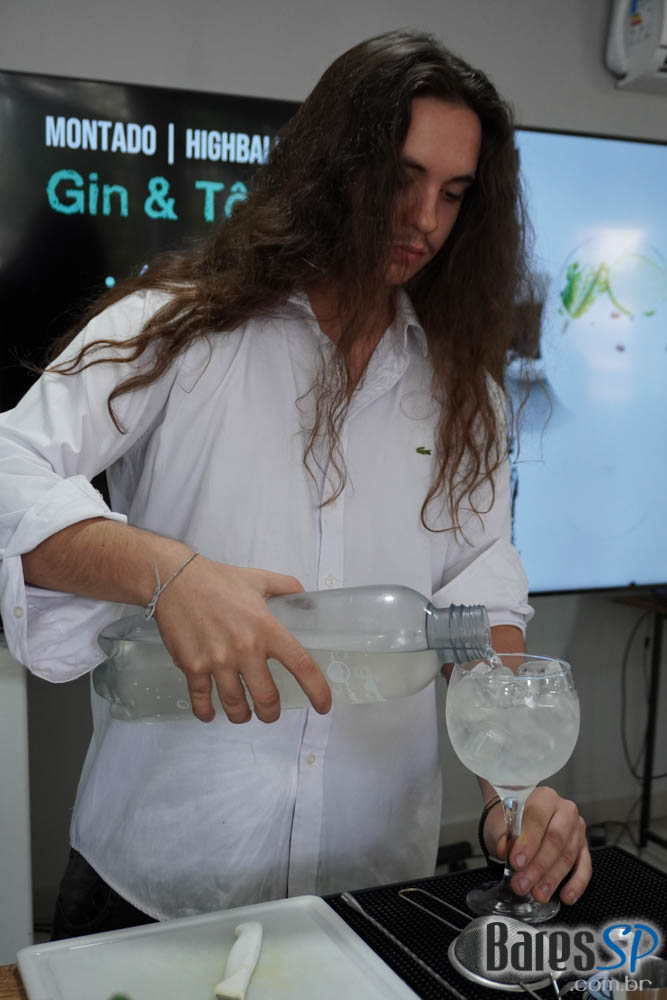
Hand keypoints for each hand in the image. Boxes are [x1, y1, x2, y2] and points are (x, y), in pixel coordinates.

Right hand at [154, 556, 331, 723]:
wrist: (175, 580)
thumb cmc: (219, 580)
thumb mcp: (260, 578)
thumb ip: (288, 588)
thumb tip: (307, 602)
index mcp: (266, 628)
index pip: (301, 665)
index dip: (317, 690)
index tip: (323, 705)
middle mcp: (245, 649)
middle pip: (267, 698)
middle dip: (271, 713)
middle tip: (269, 711)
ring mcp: (217, 661)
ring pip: (235, 705)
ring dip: (242, 715)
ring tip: (243, 713)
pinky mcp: (192, 666)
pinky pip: (201, 700)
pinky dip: (206, 712)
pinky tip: (210, 713)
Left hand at [484, 786, 590, 904]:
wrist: (516, 818)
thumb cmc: (509, 819)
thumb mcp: (499, 824)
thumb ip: (502, 837)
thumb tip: (506, 850)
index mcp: (543, 797)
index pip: (537, 818)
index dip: (528, 842)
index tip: (517, 862)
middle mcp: (564, 810)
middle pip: (556, 839)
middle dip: (539, 866)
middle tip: (523, 884)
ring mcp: (576, 829)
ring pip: (568, 855)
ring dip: (552, 878)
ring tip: (537, 893)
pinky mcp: (583, 847)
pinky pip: (584, 867)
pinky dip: (576, 883)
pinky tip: (566, 896)